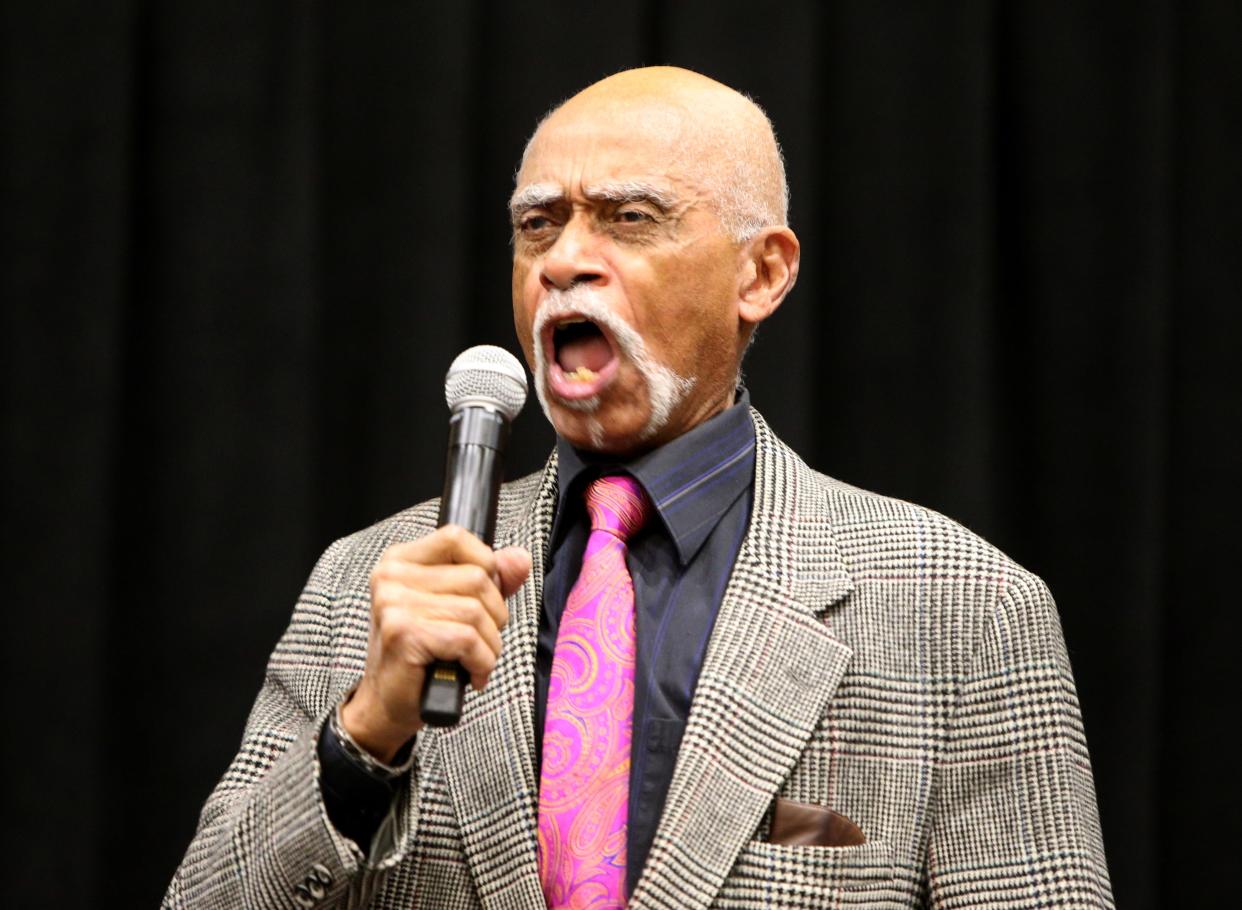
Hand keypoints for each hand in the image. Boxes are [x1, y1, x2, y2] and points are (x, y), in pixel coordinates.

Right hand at [340, 525, 531, 762]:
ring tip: (473, 661)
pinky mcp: (404, 633)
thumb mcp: (458, 608)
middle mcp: (391, 576)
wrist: (387, 704)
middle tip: (477, 642)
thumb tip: (520, 558)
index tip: (484, 598)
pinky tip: (470, 674)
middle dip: (494, 616)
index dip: (485, 565)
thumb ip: (491, 580)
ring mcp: (394, 603)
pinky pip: (468, 638)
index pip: (455, 537)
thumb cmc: (424, 655)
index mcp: (401, 560)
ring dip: (489, 644)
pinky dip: (481, 662)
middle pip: (476, 577)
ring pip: (476, 610)